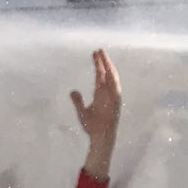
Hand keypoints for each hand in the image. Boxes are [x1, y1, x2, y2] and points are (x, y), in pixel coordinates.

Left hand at [70, 48, 121, 179]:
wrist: (100, 137)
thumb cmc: (92, 127)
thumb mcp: (82, 112)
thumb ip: (78, 101)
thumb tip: (72, 91)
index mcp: (100, 94)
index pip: (100, 75)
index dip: (98, 64)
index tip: (94, 54)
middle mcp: (107, 93)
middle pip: (106, 73)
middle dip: (103, 62)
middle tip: (98, 50)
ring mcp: (112, 97)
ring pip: (112, 78)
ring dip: (108, 67)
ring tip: (103, 56)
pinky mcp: (115, 103)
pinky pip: (115, 89)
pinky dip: (113, 80)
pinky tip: (109, 71)